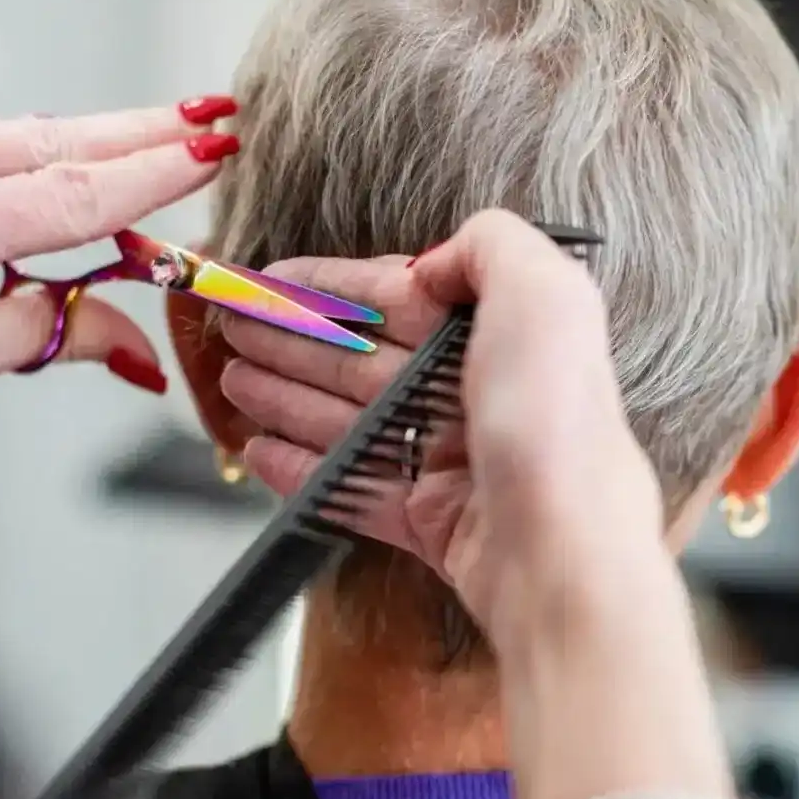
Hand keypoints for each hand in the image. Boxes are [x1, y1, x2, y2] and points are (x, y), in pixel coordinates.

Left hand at [0, 88, 238, 399]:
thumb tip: (137, 348)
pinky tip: (49, 162)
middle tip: (215, 114)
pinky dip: (28, 145)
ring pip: (23, 129)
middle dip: (150, 127)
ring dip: (95, 139)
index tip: (214, 152)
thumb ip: (47, 338)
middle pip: (63, 137)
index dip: (155, 175)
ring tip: (160, 143)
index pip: (74, 197)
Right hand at [222, 210, 662, 642]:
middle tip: (234, 327)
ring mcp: (449, 463)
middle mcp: (472, 397)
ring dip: (288, 399)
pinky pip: (353, 490)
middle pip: (361, 360)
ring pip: (350, 423)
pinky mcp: (430, 523)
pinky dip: (304, 472)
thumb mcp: (544, 292)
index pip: (395, 300)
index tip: (270, 278)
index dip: (327, 287)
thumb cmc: (555, 421)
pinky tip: (260, 452)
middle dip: (294, 339)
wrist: (564, 552)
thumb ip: (492, 246)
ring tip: (234, 382)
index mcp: (495, 339)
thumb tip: (435, 264)